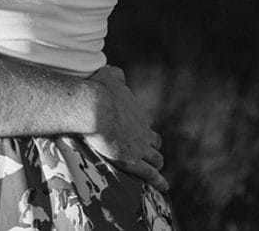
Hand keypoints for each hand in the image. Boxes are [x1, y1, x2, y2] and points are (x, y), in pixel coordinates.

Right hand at [84, 66, 167, 190]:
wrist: (94, 109)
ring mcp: (139, 147)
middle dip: (153, 146)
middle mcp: (143, 130)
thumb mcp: (109, 75)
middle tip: (150, 151)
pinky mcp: (132, 161)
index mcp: (138, 112)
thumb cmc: (98, 92)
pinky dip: (158, 180)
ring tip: (157, 168)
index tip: (137, 129)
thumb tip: (118, 73)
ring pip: (156, 158)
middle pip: (155, 141)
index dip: (142, 127)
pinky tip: (164, 186)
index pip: (145, 121)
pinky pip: (150, 174)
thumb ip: (116, 74)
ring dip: (157, 162)